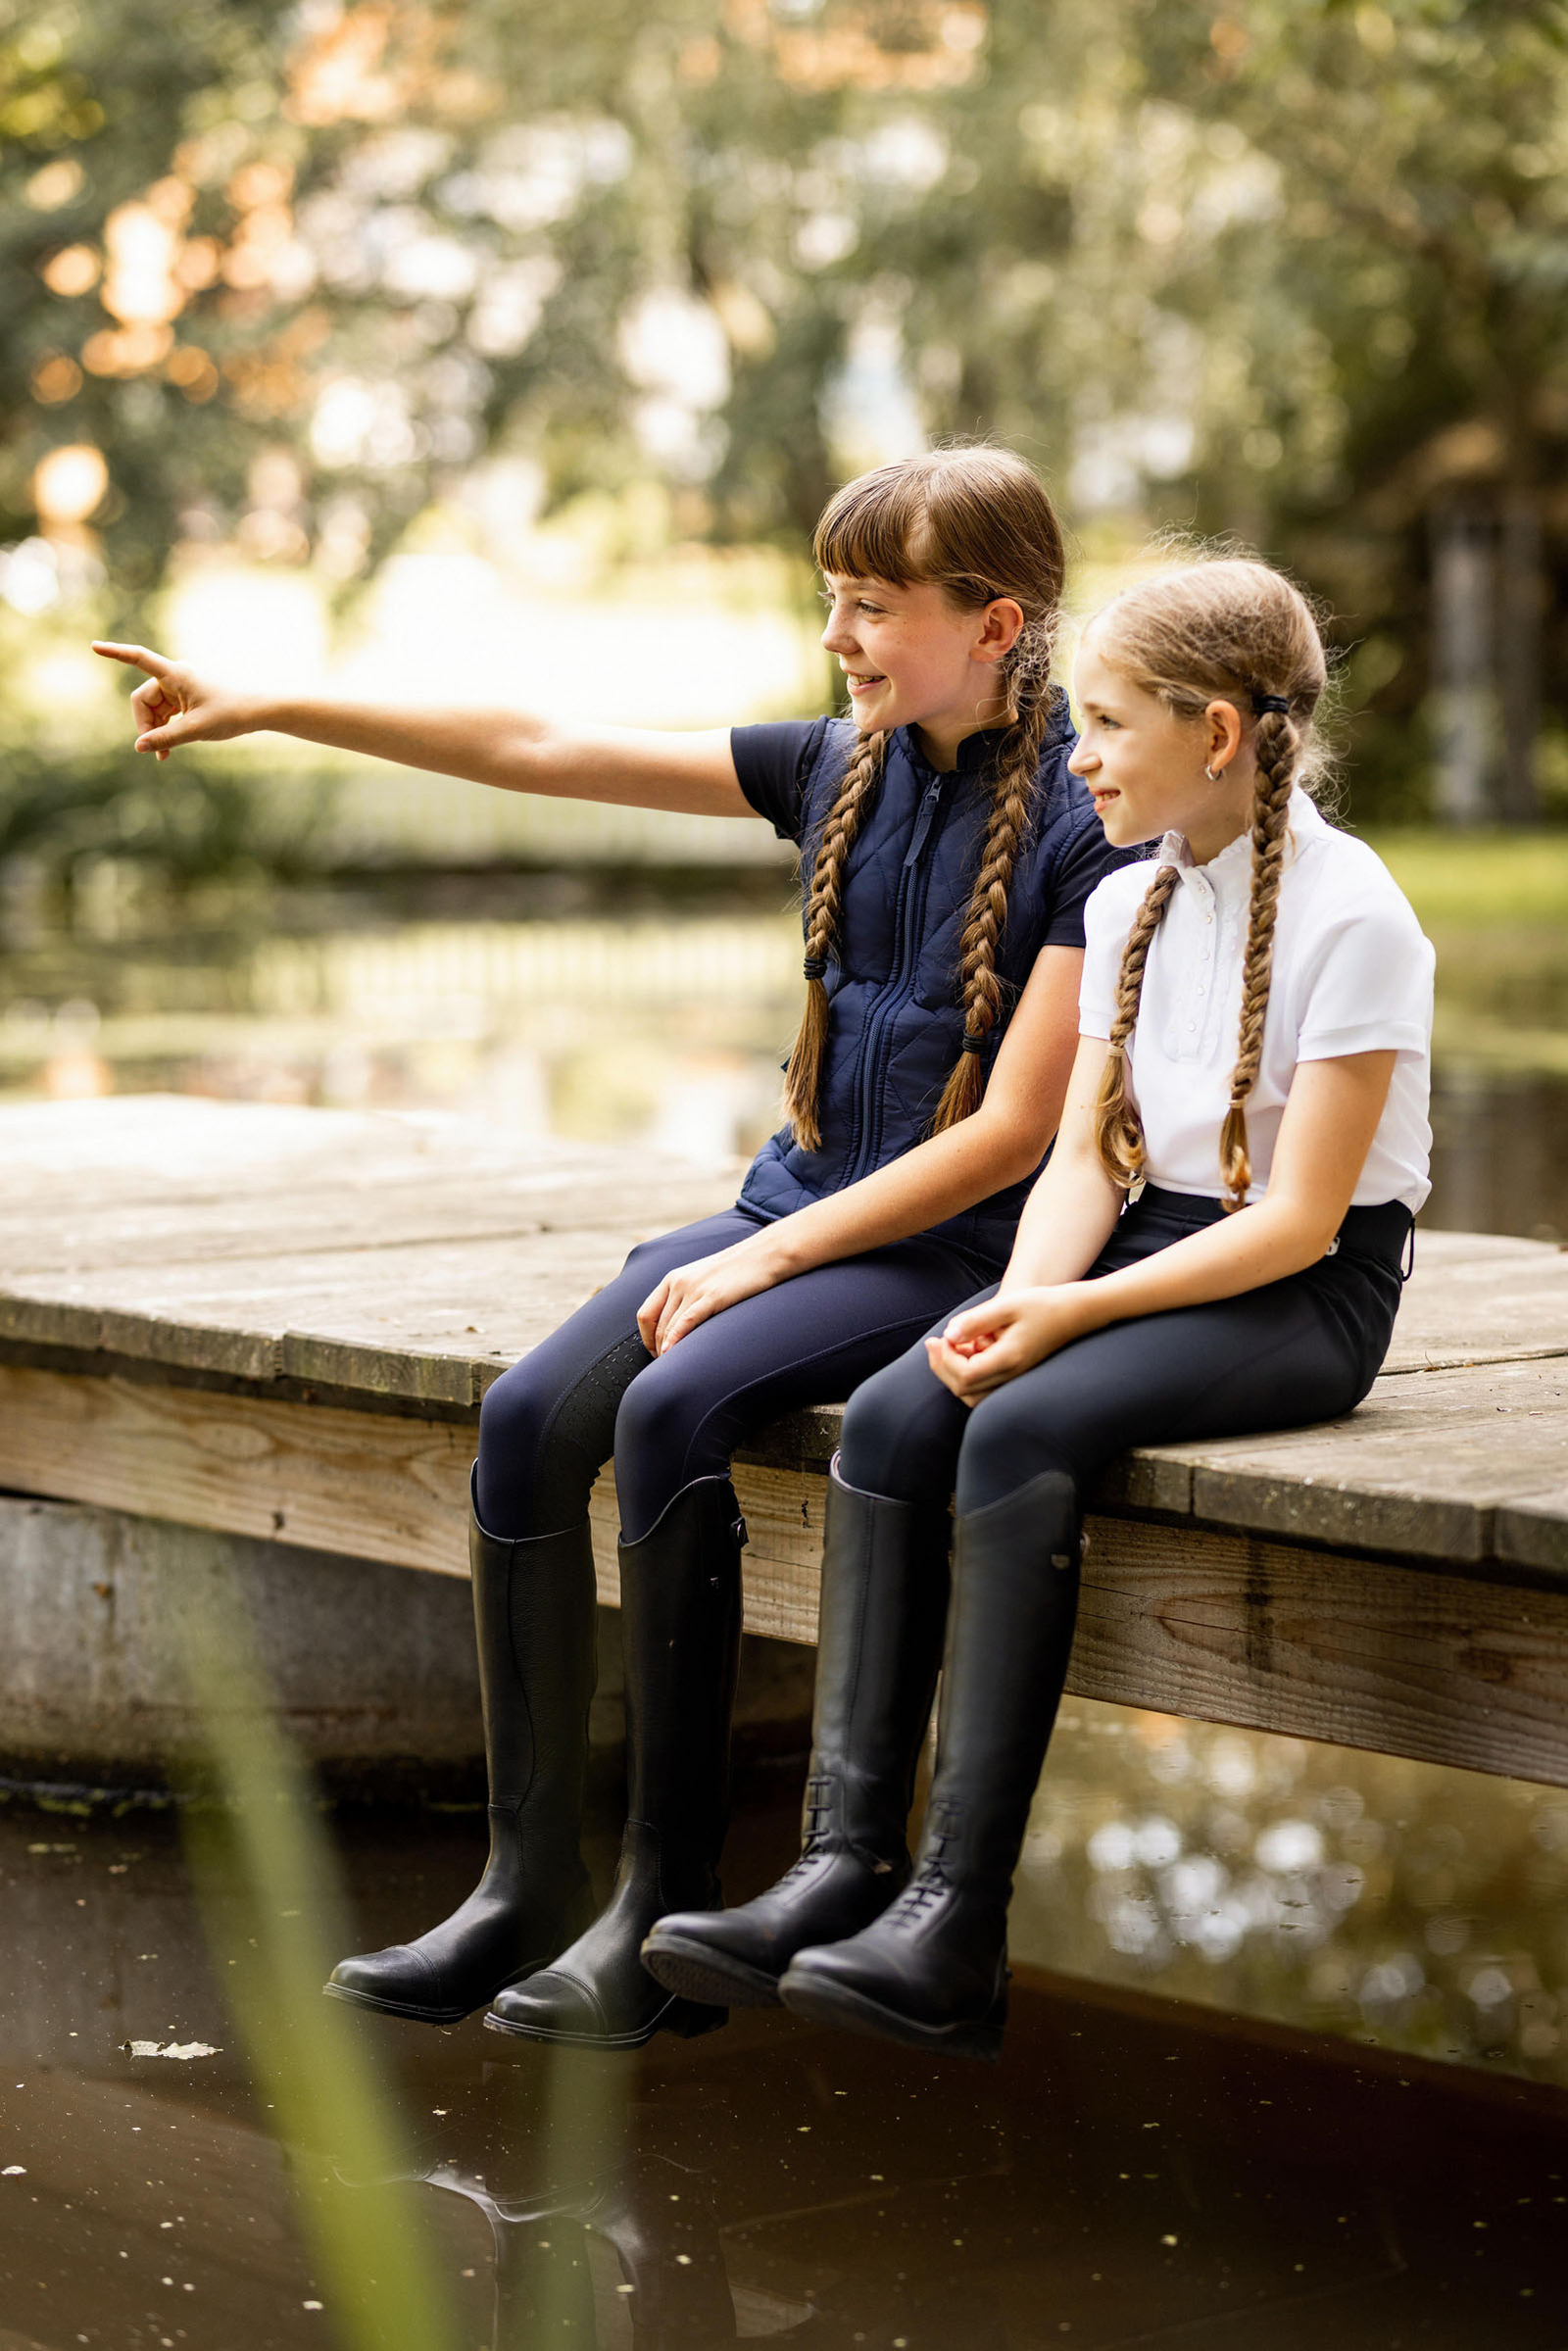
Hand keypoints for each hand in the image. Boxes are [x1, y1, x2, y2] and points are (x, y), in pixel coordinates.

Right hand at [91, 641, 258, 760]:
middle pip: (142, 699)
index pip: (139, 658)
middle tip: (156, 750)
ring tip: (164, 755)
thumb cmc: (231, 714)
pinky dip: (164, 729)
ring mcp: (179, 687)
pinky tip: (166, 750)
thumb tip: (138, 746)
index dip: (115, 653)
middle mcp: (174, 676)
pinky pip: (164, 714)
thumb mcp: (195, 730)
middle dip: (144, 724)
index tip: (94, 646)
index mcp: (175, 674)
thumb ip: (164, 738)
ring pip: (152, 709)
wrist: (257, 712)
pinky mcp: (184, 698)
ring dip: (154, 731)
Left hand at [637, 1238, 784, 1354]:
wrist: (763, 1254)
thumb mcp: (703, 1278)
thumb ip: (686, 1295)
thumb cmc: (736, 1271)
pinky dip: (676, 1340)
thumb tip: (678, 1323)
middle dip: (658, 1349)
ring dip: (667, 1350)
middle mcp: (678, 1282)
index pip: (646, 1314)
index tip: (656, 1352)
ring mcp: (694, 1289)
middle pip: (658, 1325)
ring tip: (672, 1366)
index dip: (647, 1338)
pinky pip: (686, 1322)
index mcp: (672, 1278)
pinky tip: (672, 1353)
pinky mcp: (711, 1296)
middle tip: (666, 1366)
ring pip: (670, 1327)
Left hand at [924, 1283, 1099, 1403]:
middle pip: (964, 1390)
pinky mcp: (1013, 1375)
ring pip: (972, 1394)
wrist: (1072, 1312)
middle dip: (942, 1367)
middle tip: (934, 1342)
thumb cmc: (1040, 1305)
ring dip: (954, 1373)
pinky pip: (983, 1386)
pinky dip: (968, 1372)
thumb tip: (949, 1335)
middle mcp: (1011, 1375)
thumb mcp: (1007, 1305)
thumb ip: (976, 1320)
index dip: (944, 1359)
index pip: (965, 1375)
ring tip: (952, 1345)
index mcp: (1009, 1359)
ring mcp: (1013, 1378)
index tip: (939, 1337)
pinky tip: (970, 1346)